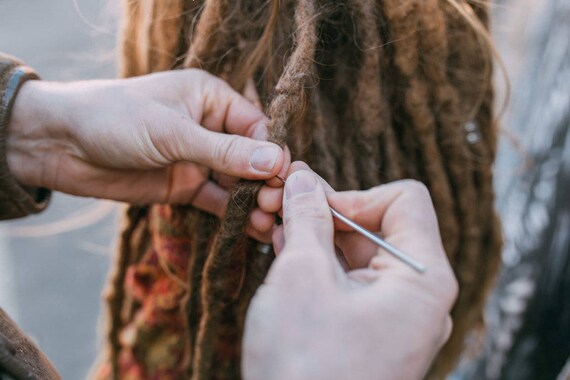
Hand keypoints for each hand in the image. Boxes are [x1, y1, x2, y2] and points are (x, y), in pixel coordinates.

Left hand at [6, 69, 287, 218]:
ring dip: (255, 202)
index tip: (283, 179)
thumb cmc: (114, 119)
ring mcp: (198, 159)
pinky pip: (219, 201)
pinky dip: (235, 214)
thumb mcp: (173, 132)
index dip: (272, 153)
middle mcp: (210, 127)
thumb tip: (276, 161)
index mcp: (211, 99)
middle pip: (252, 157)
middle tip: (276, 205)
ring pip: (238, 182)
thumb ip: (224, 150)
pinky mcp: (185, 186)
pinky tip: (253, 228)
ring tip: (271, 223)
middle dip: (266, 181)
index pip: (256, 127)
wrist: (61, 146)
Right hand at [243, 163, 457, 379]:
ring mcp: (396, 319)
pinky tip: (286, 256)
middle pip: (379, 227)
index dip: (354, 194)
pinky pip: (351, 285)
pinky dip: (321, 267)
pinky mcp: (373, 334)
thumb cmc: (305, 363)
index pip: (402, 199)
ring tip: (275, 229)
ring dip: (318, 239)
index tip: (311, 206)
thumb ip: (307, 218)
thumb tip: (303, 180)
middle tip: (280, 205)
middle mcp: (419, 297)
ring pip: (360, 256)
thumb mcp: (302, 275)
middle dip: (327, 214)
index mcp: (423, 278)